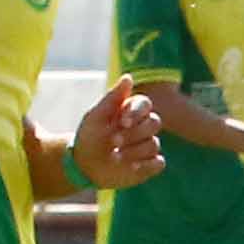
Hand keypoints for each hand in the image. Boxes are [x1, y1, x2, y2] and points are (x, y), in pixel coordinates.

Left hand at [72, 77, 168, 191]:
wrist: (84, 165)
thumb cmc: (89, 137)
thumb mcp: (96, 116)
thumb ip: (113, 98)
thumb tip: (129, 77)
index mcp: (131, 111)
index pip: (145, 104)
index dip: (137, 112)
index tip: (122, 122)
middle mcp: (142, 126)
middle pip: (154, 123)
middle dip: (133, 134)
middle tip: (113, 141)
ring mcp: (147, 145)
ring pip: (154, 144)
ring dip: (133, 151)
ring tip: (114, 157)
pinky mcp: (150, 164)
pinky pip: (159, 162)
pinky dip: (146, 164)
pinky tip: (131, 167)